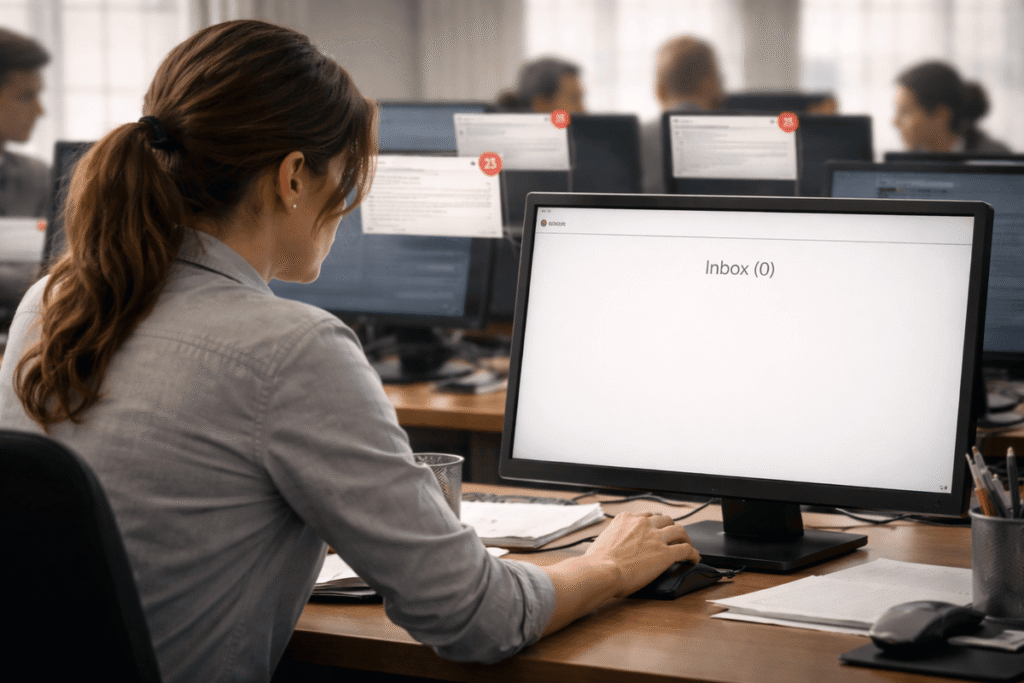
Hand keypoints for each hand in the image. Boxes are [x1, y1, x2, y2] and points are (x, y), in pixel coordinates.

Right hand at [584, 511, 700, 596]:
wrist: (601, 571)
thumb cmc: (596, 562)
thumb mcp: (602, 541)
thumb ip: (613, 539)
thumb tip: (612, 548)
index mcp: (626, 519)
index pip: (647, 515)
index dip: (655, 523)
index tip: (657, 530)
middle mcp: (642, 523)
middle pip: (665, 520)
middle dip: (671, 528)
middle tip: (674, 537)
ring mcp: (655, 537)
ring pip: (680, 531)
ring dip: (685, 538)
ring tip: (687, 546)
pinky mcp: (665, 553)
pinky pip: (686, 549)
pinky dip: (693, 554)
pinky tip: (694, 559)